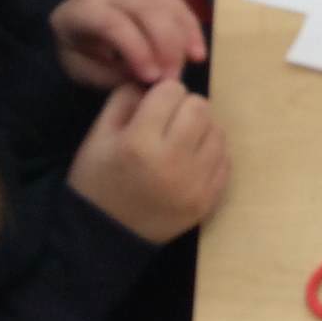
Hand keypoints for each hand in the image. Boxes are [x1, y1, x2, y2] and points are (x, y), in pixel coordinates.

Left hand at [49, 0, 206, 89]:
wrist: (75, 19)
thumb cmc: (77, 49)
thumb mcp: (79, 68)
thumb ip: (109, 75)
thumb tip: (147, 81)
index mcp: (87, 9)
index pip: (116, 24)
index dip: (137, 50)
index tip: (153, 79)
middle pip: (148, 10)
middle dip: (166, 45)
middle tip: (173, 78)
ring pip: (168, 5)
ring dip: (183, 36)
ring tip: (192, 64)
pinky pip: (180, 7)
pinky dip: (191, 29)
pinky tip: (197, 53)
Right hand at [67, 81, 229, 243]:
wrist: (103, 239)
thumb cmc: (97, 182)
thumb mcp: (97, 136)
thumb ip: (125, 99)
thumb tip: (157, 81)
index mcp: (140, 143)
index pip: (172, 91)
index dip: (161, 94)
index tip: (153, 108)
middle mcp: (172, 162)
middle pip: (200, 107)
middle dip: (185, 107)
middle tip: (169, 123)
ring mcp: (195, 184)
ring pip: (217, 131)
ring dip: (201, 130)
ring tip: (180, 143)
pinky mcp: (208, 201)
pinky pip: (224, 160)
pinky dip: (210, 155)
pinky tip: (189, 162)